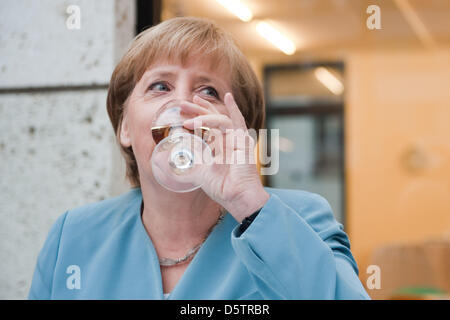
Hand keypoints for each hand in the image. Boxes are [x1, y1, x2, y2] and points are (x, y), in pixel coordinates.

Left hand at [182, 93, 268, 221]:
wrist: (237, 197)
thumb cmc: (222, 188)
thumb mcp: (198, 174)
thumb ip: (184, 167)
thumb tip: (160, 163)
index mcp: (218, 145)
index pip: (207, 124)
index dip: (198, 113)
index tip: (185, 106)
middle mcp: (227, 140)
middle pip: (212, 117)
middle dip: (197, 109)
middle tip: (182, 104)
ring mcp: (236, 139)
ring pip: (219, 120)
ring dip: (204, 116)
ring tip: (188, 117)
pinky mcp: (242, 142)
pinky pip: (237, 122)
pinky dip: (233, 109)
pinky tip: (227, 97)